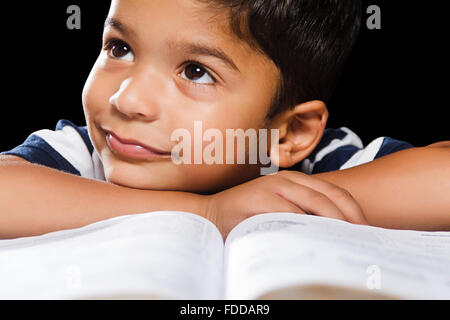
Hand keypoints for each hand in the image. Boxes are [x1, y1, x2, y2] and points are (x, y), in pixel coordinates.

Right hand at [204, 170, 367, 238]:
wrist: (211, 214)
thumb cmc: (247, 214)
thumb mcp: (278, 205)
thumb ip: (302, 210)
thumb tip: (335, 230)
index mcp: (294, 178)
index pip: (335, 192)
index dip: (354, 211)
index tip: (366, 231)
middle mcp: (286, 179)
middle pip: (330, 198)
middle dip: (350, 221)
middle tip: (362, 242)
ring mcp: (273, 188)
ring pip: (315, 205)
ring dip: (333, 226)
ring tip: (345, 244)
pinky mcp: (260, 201)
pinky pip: (292, 216)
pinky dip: (307, 229)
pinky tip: (316, 244)